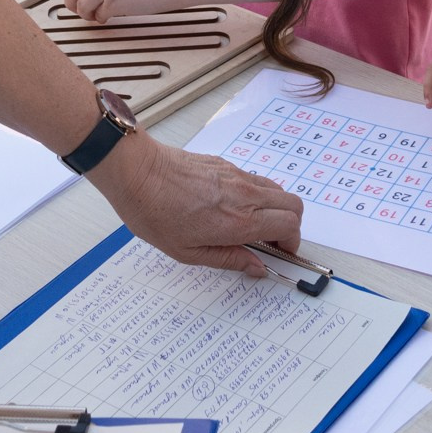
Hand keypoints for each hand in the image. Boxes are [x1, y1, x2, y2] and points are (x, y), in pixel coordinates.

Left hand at [88, 132, 303, 275]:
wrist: (137, 172)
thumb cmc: (155, 213)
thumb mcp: (189, 252)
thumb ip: (229, 259)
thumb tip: (257, 268)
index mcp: (239, 221)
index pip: (289, 226)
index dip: (291, 243)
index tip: (280, 252)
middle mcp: (245, 195)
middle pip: (294, 205)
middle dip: (291, 226)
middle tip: (272, 240)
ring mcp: (237, 176)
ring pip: (277, 189)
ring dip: (275, 208)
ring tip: (252, 224)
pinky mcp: (225, 164)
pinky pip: (256, 180)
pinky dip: (258, 195)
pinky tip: (232, 206)